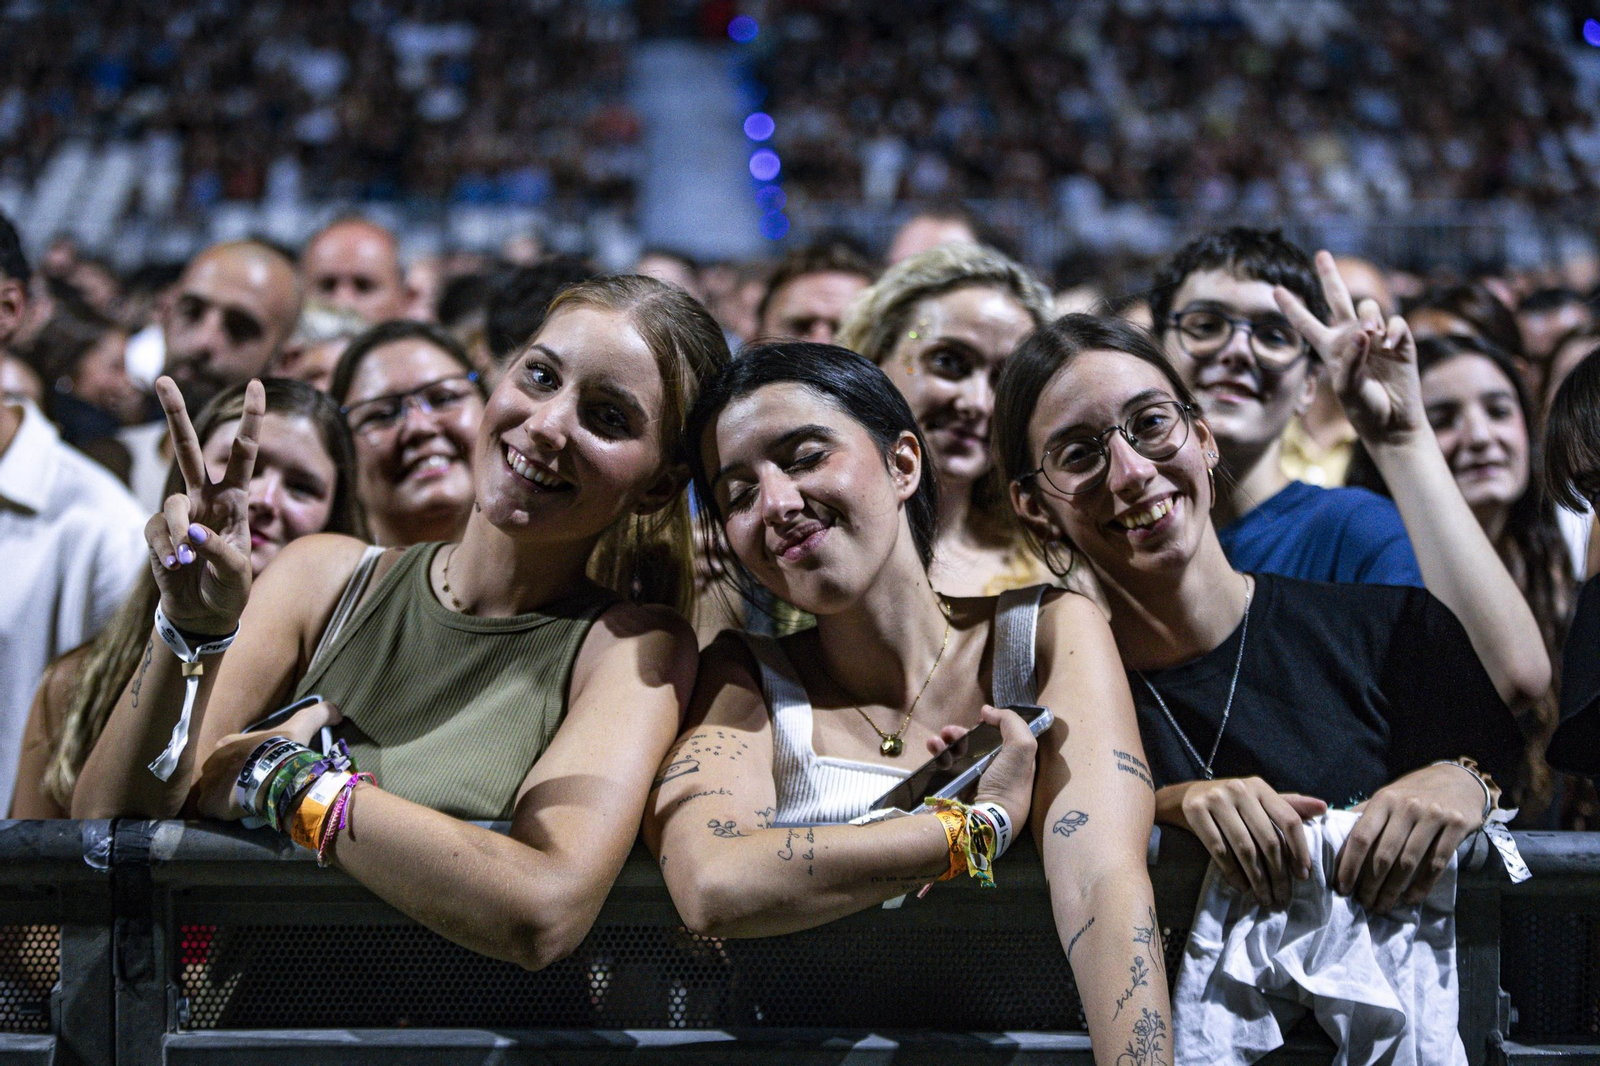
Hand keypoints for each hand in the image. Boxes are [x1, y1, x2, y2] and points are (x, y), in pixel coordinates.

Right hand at [146, 376, 263, 634]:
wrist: (205, 611)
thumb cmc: (230, 586)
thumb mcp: (238, 571)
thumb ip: (220, 550)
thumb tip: (192, 534)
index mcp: (235, 497)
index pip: (245, 452)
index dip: (251, 418)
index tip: (258, 383)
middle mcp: (205, 497)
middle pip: (188, 448)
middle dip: (175, 413)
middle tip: (162, 379)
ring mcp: (179, 513)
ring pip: (171, 503)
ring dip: (180, 533)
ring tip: (187, 559)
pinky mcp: (157, 531)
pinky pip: (158, 533)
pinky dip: (168, 551)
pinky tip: (177, 566)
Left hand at [184, 700, 341, 820]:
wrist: (274, 777)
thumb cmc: (283, 751)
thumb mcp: (302, 725)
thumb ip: (319, 713)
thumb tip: (337, 712)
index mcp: (228, 743)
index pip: (232, 754)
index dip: (245, 764)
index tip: (261, 772)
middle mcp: (212, 762)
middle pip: (221, 773)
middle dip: (234, 781)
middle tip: (256, 790)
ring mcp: (208, 784)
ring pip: (215, 792)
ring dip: (227, 798)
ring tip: (249, 804)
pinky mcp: (208, 804)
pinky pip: (210, 810)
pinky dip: (221, 813)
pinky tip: (237, 815)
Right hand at [928, 705, 1038, 828]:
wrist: (983, 820)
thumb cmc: (1008, 784)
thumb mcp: (1022, 748)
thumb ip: (1011, 723)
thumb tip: (988, 711)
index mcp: (1014, 762)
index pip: (1003, 738)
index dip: (992, 725)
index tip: (981, 720)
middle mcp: (995, 770)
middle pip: (978, 742)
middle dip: (964, 732)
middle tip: (952, 730)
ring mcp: (973, 780)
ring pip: (958, 751)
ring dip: (947, 740)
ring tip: (938, 739)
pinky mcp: (954, 787)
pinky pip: (944, 764)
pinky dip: (937, 752)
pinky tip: (933, 747)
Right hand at [1177, 777, 1327, 907]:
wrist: (1186, 796)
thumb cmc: (1232, 803)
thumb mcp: (1259, 799)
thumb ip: (1290, 805)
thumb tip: (1323, 807)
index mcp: (1260, 786)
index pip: (1289, 820)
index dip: (1299, 850)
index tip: (1304, 876)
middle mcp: (1239, 789)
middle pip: (1268, 839)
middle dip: (1279, 874)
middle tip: (1283, 897)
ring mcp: (1216, 799)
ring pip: (1245, 848)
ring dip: (1258, 879)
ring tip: (1265, 898)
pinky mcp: (1195, 811)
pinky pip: (1219, 850)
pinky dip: (1233, 873)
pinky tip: (1242, 887)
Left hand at [1273, 250, 1424, 444]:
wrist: (1392, 421)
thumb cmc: (1364, 408)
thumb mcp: (1347, 388)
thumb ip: (1350, 360)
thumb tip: (1363, 332)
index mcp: (1330, 348)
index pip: (1306, 323)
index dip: (1291, 307)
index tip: (1275, 289)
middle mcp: (1350, 336)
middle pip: (1337, 298)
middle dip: (1329, 275)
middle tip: (1321, 254)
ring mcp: (1375, 336)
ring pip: (1368, 308)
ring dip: (1368, 318)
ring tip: (1371, 337)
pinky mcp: (1399, 340)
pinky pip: (1395, 321)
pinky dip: (1393, 330)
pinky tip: (1390, 344)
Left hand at [1335, 762, 1484, 913]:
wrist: (1457, 780)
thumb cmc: (1413, 794)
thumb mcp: (1386, 797)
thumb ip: (1363, 816)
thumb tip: (1332, 835)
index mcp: (1384, 800)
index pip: (1361, 837)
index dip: (1349, 865)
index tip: (1342, 887)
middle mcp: (1407, 806)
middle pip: (1384, 854)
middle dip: (1370, 884)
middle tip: (1363, 904)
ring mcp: (1433, 816)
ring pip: (1408, 862)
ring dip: (1393, 890)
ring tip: (1382, 906)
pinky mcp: (1457, 826)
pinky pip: (1436, 863)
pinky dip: (1422, 886)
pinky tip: (1410, 899)